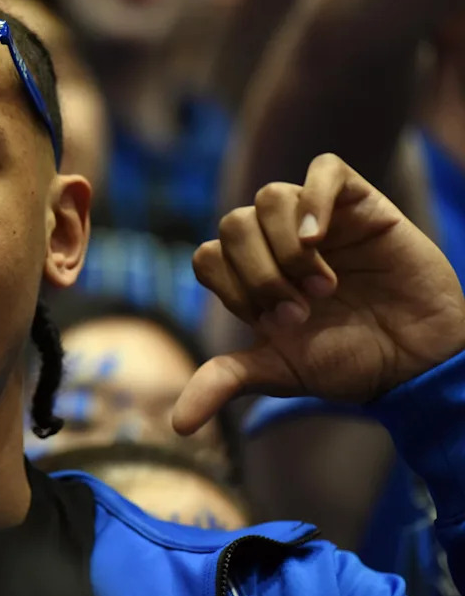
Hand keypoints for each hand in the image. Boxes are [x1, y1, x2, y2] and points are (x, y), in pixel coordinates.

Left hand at [173, 153, 464, 434]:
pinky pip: (324, 169)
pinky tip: (321, 238)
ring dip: (286, 247)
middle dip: (258, 273)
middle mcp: (277, 241)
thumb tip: (179, 425)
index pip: (207, 256)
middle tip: (299, 311)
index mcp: (250, 274)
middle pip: (231, 224)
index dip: (232, 288)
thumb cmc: (348, 362)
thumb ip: (223, 382)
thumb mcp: (277, 372)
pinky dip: (314, 199)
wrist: (416, 362)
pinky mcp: (360, 203)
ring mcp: (317, 219)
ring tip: (322, 287)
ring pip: (269, 198)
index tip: (275, 325)